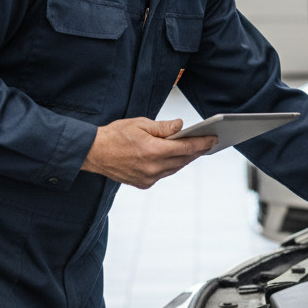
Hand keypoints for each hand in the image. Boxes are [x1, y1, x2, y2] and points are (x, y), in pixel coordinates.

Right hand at [81, 117, 216, 188]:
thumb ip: (163, 127)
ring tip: (195, 150)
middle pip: (183, 159)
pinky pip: (163, 174)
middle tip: (208, 143)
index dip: (202, 143)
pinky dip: (171, 165)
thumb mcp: (140, 123)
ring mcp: (148, 178)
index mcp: (153, 151)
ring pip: (174, 168)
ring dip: (185, 159)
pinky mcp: (143, 183)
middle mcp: (153, 168)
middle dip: (197, 151)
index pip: (185, 148)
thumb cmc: (115, 135)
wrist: (93, 153)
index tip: (213, 139)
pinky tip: (176, 157)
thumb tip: (181, 126)